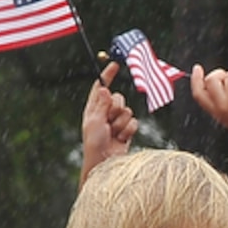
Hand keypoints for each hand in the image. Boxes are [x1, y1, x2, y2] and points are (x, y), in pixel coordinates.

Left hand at [82, 62, 137, 182]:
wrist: (104, 163)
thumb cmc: (94, 143)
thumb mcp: (94, 121)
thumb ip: (102, 104)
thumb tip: (105, 88)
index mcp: (94, 107)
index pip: (101, 86)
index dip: (107, 75)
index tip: (114, 65)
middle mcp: (105, 112)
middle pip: (119, 98)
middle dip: (116, 109)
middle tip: (109, 121)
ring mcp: (116, 121)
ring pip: (127, 111)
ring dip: (121, 123)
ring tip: (113, 133)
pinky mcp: (126, 130)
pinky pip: (134, 122)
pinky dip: (128, 131)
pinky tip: (121, 139)